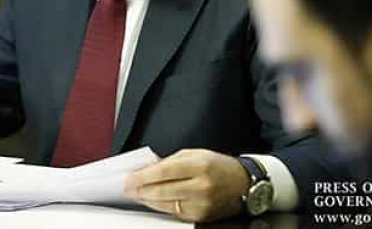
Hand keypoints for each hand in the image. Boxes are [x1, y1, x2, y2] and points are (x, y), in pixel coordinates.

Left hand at [124, 148, 251, 221]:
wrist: (244, 184)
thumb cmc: (220, 166)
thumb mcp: (197, 154)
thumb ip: (173, 160)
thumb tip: (150, 168)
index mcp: (200, 165)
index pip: (165, 171)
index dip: (144, 176)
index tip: (130, 178)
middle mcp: (201, 186)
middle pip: (163, 190)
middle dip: (141, 190)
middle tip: (127, 188)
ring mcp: (202, 204)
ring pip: (166, 204)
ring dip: (148, 200)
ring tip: (136, 194)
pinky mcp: (202, 216)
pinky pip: (175, 213)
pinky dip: (161, 207)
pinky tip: (153, 201)